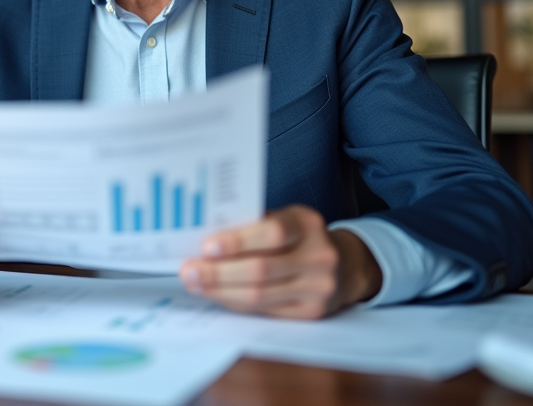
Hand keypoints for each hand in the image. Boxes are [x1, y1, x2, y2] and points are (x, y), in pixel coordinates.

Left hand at [177, 205, 381, 318]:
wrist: (344, 265)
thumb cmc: (298, 237)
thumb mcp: (283, 219)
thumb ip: (251, 226)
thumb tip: (201, 239)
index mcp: (307, 223)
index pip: (272, 232)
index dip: (238, 242)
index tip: (206, 247)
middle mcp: (319, 255)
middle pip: (261, 270)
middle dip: (217, 273)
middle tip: (188, 271)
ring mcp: (319, 287)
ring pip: (259, 295)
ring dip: (220, 291)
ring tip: (195, 284)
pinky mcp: (312, 312)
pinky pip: (264, 310)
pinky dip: (236, 302)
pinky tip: (217, 294)